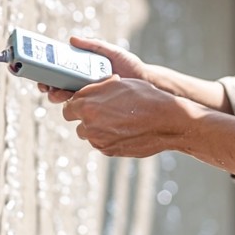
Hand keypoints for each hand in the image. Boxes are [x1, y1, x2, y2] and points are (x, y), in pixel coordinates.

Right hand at [34, 36, 148, 103]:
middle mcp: (83, 83)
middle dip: (48, 85)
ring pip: (66, 98)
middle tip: (45, 85)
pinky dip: (73, 106)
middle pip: (58, 85)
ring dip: (57, 96)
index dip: (48, 70)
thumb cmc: (130, 65)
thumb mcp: (112, 51)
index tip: (39, 68)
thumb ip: (94, 45)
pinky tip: (72, 103)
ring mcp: (89, 95)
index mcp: (84, 69)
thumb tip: (72, 38)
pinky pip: (81, 107)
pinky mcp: (97, 106)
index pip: (60, 69)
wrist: (146, 83)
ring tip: (57, 94)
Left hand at [61, 76, 175, 157]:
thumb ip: (94, 89)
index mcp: (88, 107)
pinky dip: (108, 137)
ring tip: (118, 118)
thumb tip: (82, 93)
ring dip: (98, 127)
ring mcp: (100, 142)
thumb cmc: (144, 97)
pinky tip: (124, 128)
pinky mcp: (110, 152)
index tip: (86, 101)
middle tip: (104, 109)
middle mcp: (90, 127)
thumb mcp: (117, 83)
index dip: (77, 103)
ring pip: (90, 134)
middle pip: (78, 123)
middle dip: (87, 116)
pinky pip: (102, 143)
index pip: (68, 107)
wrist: (166, 121)